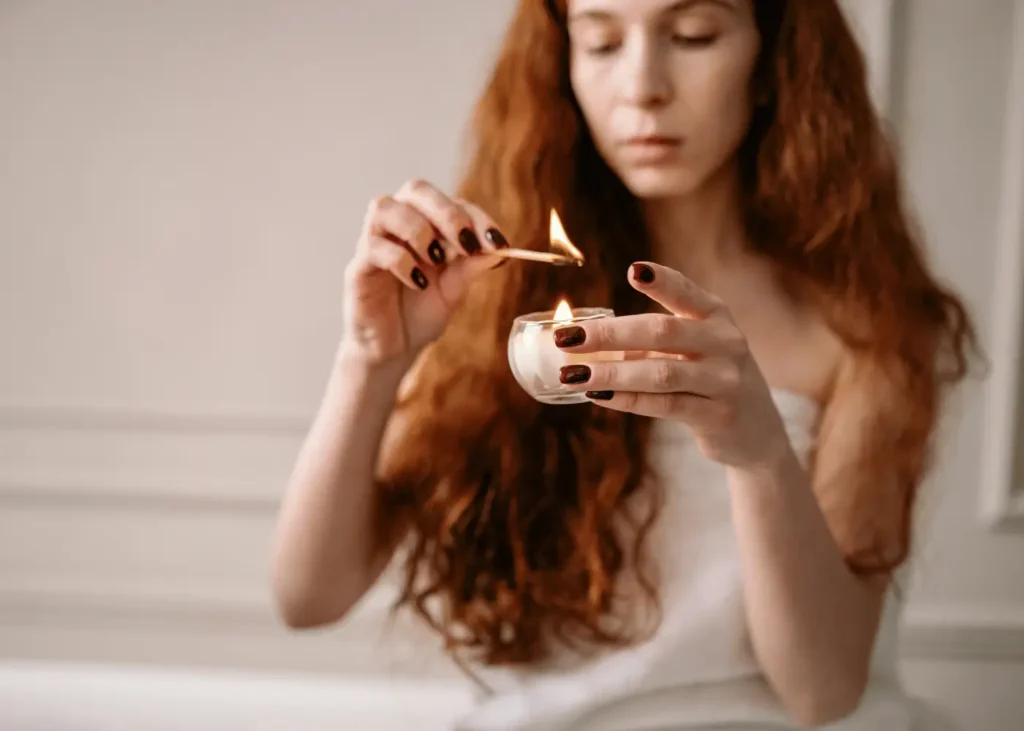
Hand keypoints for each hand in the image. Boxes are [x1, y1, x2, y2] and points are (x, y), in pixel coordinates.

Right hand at [341, 179, 508, 364]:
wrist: (394, 349)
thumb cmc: (421, 313)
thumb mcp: (453, 290)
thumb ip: (470, 267)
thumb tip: (498, 249)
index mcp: (426, 224)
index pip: (451, 202)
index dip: (476, 217)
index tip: (498, 242)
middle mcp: (397, 225)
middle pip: (415, 189)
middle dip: (447, 213)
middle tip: (467, 244)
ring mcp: (373, 243)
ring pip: (384, 207)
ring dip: (418, 229)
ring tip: (436, 260)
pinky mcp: (358, 267)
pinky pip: (373, 247)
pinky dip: (401, 261)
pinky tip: (418, 283)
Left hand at [553, 262, 790, 470]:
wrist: (756, 430)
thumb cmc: (707, 378)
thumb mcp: (692, 349)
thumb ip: (649, 340)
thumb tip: (582, 341)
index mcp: (716, 316)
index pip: (686, 293)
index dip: (662, 281)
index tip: (633, 270)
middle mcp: (725, 342)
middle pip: (662, 332)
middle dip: (610, 334)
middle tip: (568, 337)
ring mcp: (725, 380)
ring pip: (661, 373)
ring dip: (611, 373)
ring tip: (572, 374)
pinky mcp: (718, 415)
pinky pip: (665, 405)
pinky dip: (627, 399)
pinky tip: (598, 395)